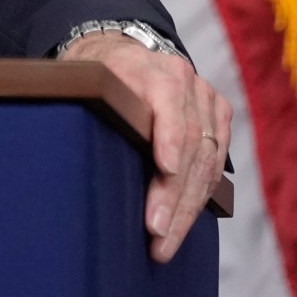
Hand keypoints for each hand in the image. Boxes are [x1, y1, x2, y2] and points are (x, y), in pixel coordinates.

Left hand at [60, 32, 231, 261]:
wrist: (125, 54)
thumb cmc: (99, 77)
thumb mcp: (87, 83)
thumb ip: (92, 109)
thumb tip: (77, 157)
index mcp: (154, 70)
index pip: (168, 107)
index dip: (168, 140)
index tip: (165, 171)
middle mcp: (187, 82)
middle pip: (190, 144)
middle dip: (174, 195)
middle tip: (157, 233)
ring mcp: (207, 99)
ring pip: (207, 160)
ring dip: (188, 207)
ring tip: (167, 242)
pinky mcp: (219, 116)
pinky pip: (216, 163)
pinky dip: (201, 195)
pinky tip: (184, 222)